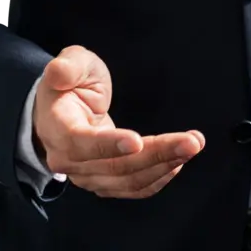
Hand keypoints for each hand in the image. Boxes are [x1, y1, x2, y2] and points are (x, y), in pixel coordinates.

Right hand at [32, 45, 204, 199]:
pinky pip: (131, 188)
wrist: (60, 109)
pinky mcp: (103, 181)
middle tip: (191, 142)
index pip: (81, 143)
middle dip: (156, 154)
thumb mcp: (71, 62)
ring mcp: (86, 175)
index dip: (108, 145)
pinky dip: (156, 179)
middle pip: (114, 167)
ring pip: (127, 181)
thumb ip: (68, 66)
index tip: (137, 141)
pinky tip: (177, 163)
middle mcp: (69, 160)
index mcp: (58, 128)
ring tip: (192, 146)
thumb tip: (58, 71)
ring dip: (163, 165)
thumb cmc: (70, 82)